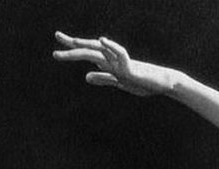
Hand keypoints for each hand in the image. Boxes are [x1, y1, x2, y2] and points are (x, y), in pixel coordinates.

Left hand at [52, 32, 168, 96]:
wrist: (162, 82)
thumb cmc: (142, 82)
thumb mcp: (118, 82)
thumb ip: (103, 78)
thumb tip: (86, 77)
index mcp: (108, 64)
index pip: (87, 55)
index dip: (72, 51)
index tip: (57, 50)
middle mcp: (112, 60)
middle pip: (89, 51)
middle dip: (73, 47)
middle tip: (57, 36)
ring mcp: (121, 62)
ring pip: (101, 51)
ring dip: (87, 45)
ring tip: (73, 41)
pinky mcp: (131, 67)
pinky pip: (120, 54)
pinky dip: (112, 47)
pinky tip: (102, 40)